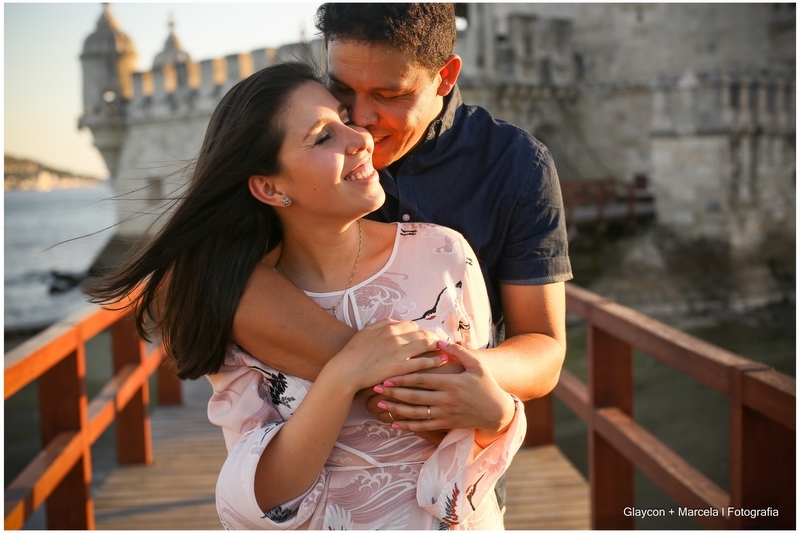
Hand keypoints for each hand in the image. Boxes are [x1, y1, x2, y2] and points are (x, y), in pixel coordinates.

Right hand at [321, 319, 446, 394]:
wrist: (346, 371)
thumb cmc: (353, 352)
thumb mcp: (366, 331)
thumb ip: (382, 324)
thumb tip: (395, 322)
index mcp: (388, 327)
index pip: (412, 325)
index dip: (419, 331)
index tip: (424, 336)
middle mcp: (396, 337)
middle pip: (422, 333)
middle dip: (433, 337)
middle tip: (441, 342)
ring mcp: (399, 352)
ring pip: (426, 345)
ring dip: (438, 346)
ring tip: (447, 349)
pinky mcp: (400, 368)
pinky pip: (423, 362)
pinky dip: (435, 360)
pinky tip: (443, 360)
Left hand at [373, 341, 515, 445]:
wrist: (498, 411)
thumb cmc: (487, 384)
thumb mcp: (476, 365)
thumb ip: (457, 352)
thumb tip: (438, 341)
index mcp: (452, 383)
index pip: (422, 380)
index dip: (403, 378)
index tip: (387, 375)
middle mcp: (446, 399)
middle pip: (415, 396)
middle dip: (394, 392)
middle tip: (376, 387)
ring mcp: (446, 413)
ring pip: (416, 412)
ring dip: (396, 408)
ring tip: (380, 404)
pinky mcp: (446, 424)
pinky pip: (424, 426)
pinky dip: (408, 425)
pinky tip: (394, 423)